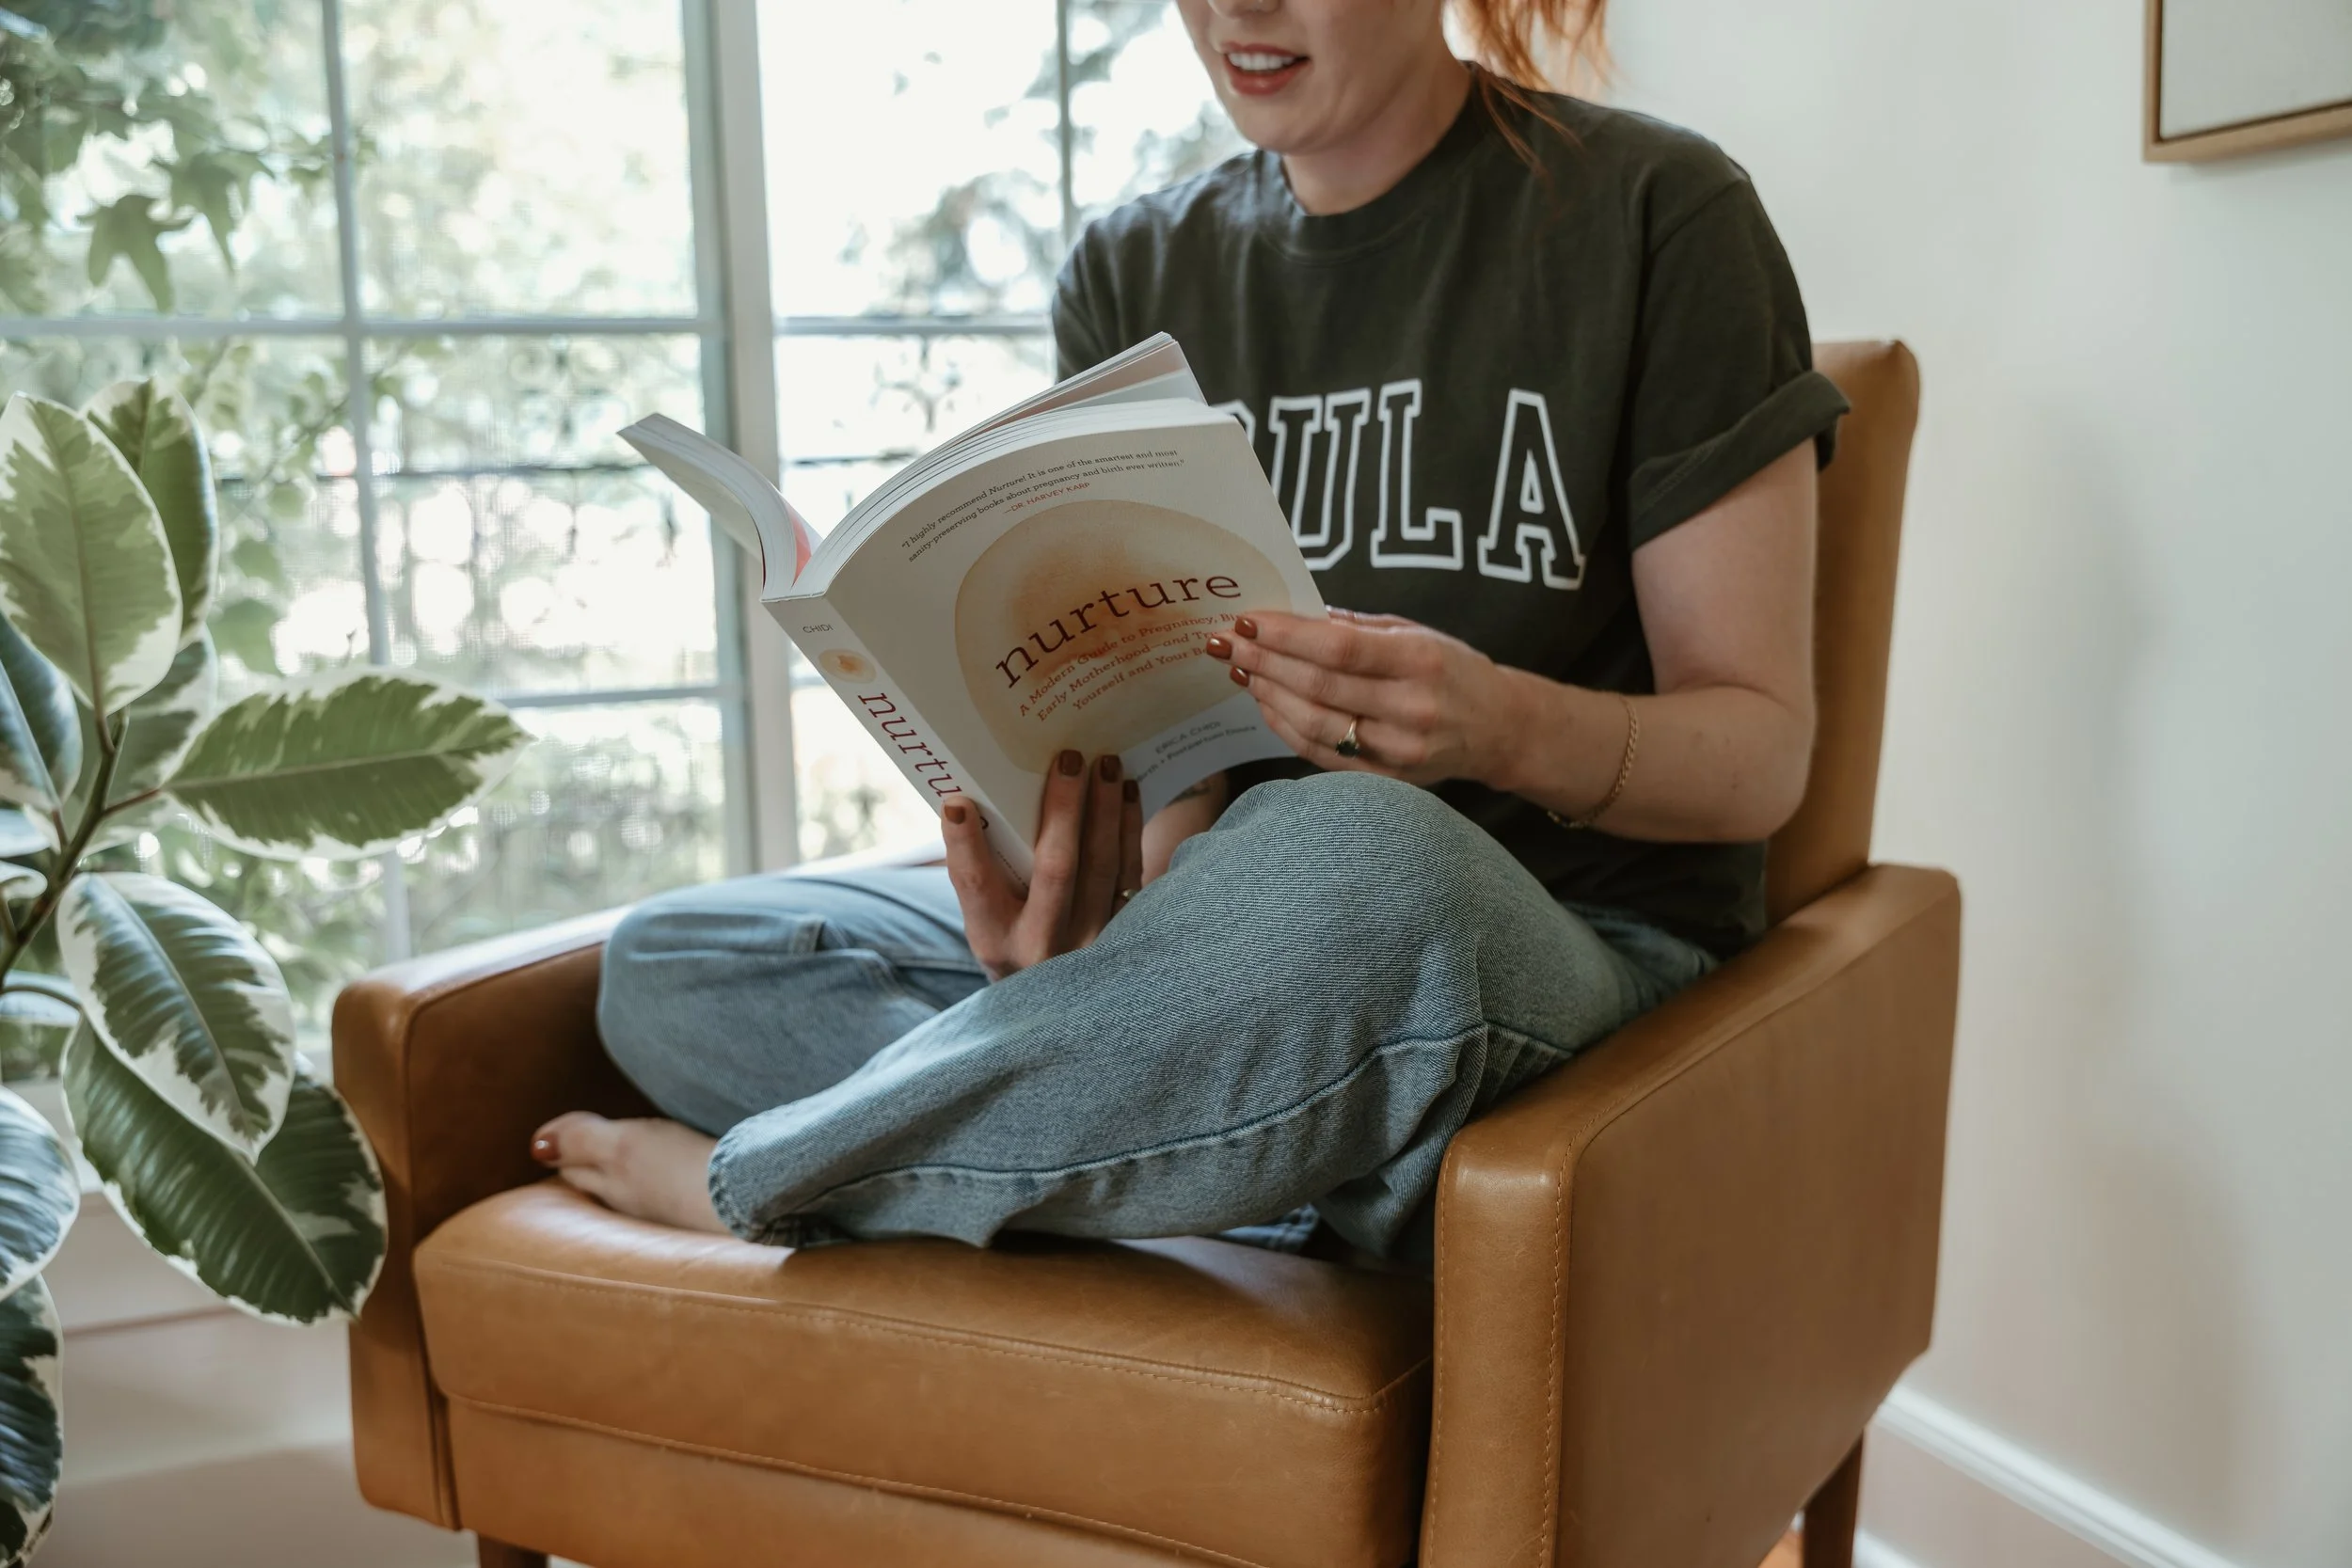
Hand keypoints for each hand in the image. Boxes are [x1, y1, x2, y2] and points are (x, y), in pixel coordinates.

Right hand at [943, 749, 1142, 980]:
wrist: (1065, 1004)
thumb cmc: (1016, 942)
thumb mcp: (987, 921)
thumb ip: (978, 871)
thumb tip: (968, 800)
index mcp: (995, 940)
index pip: (974, 887)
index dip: (965, 845)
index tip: (957, 802)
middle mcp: (1042, 946)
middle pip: (1056, 869)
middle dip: (1063, 809)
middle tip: (1070, 758)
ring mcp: (1090, 944)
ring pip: (1103, 867)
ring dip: (1107, 809)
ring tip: (1107, 764)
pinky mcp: (1127, 935)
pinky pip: (1131, 873)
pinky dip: (1129, 829)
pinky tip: (1128, 794)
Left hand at [1205, 609, 1522, 786]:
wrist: (1499, 729)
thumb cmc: (1454, 671)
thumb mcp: (1417, 632)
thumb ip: (1357, 627)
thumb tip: (1294, 614)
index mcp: (1420, 660)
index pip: (1338, 648)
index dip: (1286, 635)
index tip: (1248, 620)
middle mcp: (1410, 708)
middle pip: (1319, 686)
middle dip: (1265, 662)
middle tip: (1227, 643)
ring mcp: (1397, 750)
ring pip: (1315, 724)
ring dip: (1269, 695)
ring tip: (1242, 670)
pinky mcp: (1386, 779)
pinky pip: (1322, 754)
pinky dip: (1287, 728)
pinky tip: (1266, 704)